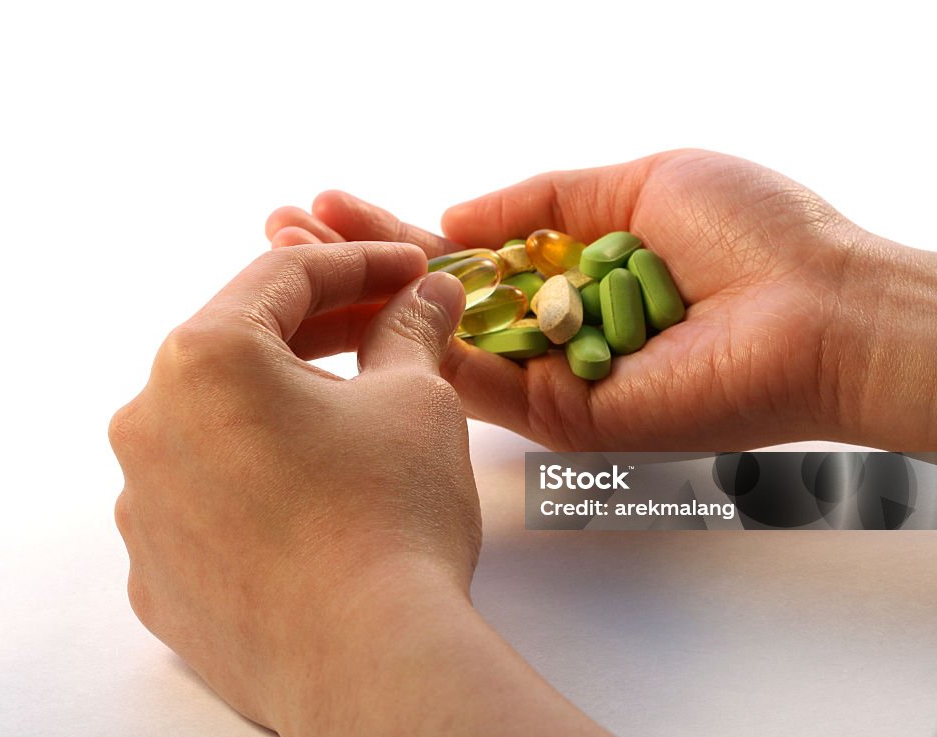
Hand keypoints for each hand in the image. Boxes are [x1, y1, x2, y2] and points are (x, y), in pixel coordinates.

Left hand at [109, 243, 612, 735]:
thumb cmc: (390, 515)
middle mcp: (147, 422)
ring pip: (217, 427)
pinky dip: (252, 482)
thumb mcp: (415, 398)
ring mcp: (140, 503)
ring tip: (351, 422)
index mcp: (203, 358)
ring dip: (280, 409)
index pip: (284, 277)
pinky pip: (203, 499)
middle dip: (323, 332)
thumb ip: (409, 329)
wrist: (367, 660)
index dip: (359, 263)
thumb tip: (426, 294)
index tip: (408, 270)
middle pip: (243, 348)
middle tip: (390, 328)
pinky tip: (308, 499)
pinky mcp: (153, 571)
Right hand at [266, 150, 936, 449]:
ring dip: (361, 302)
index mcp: (565, 268)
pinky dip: (412, 348)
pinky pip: (474, 381)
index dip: (391, 226)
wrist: (817, 308)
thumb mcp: (635, 180)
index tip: (327, 202)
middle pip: (430, 297)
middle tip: (277, 228)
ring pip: (436, 341)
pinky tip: (345, 309)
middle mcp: (546, 324)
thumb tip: (454, 212)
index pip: (459, 250)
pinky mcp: (559, 417)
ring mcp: (547, 374)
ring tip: (285, 259)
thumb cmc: (751, 234)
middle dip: (353, 263)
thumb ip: (540, 197)